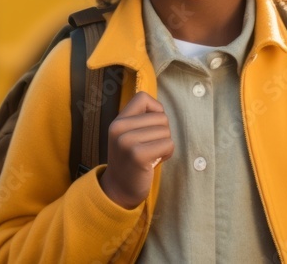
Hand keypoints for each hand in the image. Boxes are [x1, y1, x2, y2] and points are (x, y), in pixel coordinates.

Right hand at [99, 91, 173, 208]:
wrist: (119, 190)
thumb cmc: (131, 160)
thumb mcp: (128, 135)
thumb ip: (140, 119)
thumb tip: (160, 108)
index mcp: (118, 121)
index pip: (143, 97)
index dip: (155, 109)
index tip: (151, 126)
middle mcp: (119, 128)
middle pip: (161, 117)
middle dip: (162, 132)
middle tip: (150, 147)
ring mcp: (127, 142)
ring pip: (166, 131)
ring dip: (165, 145)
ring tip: (152, 155)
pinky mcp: (138, 155)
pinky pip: (168, 144)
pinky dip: (167, 154)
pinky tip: (155, 162)